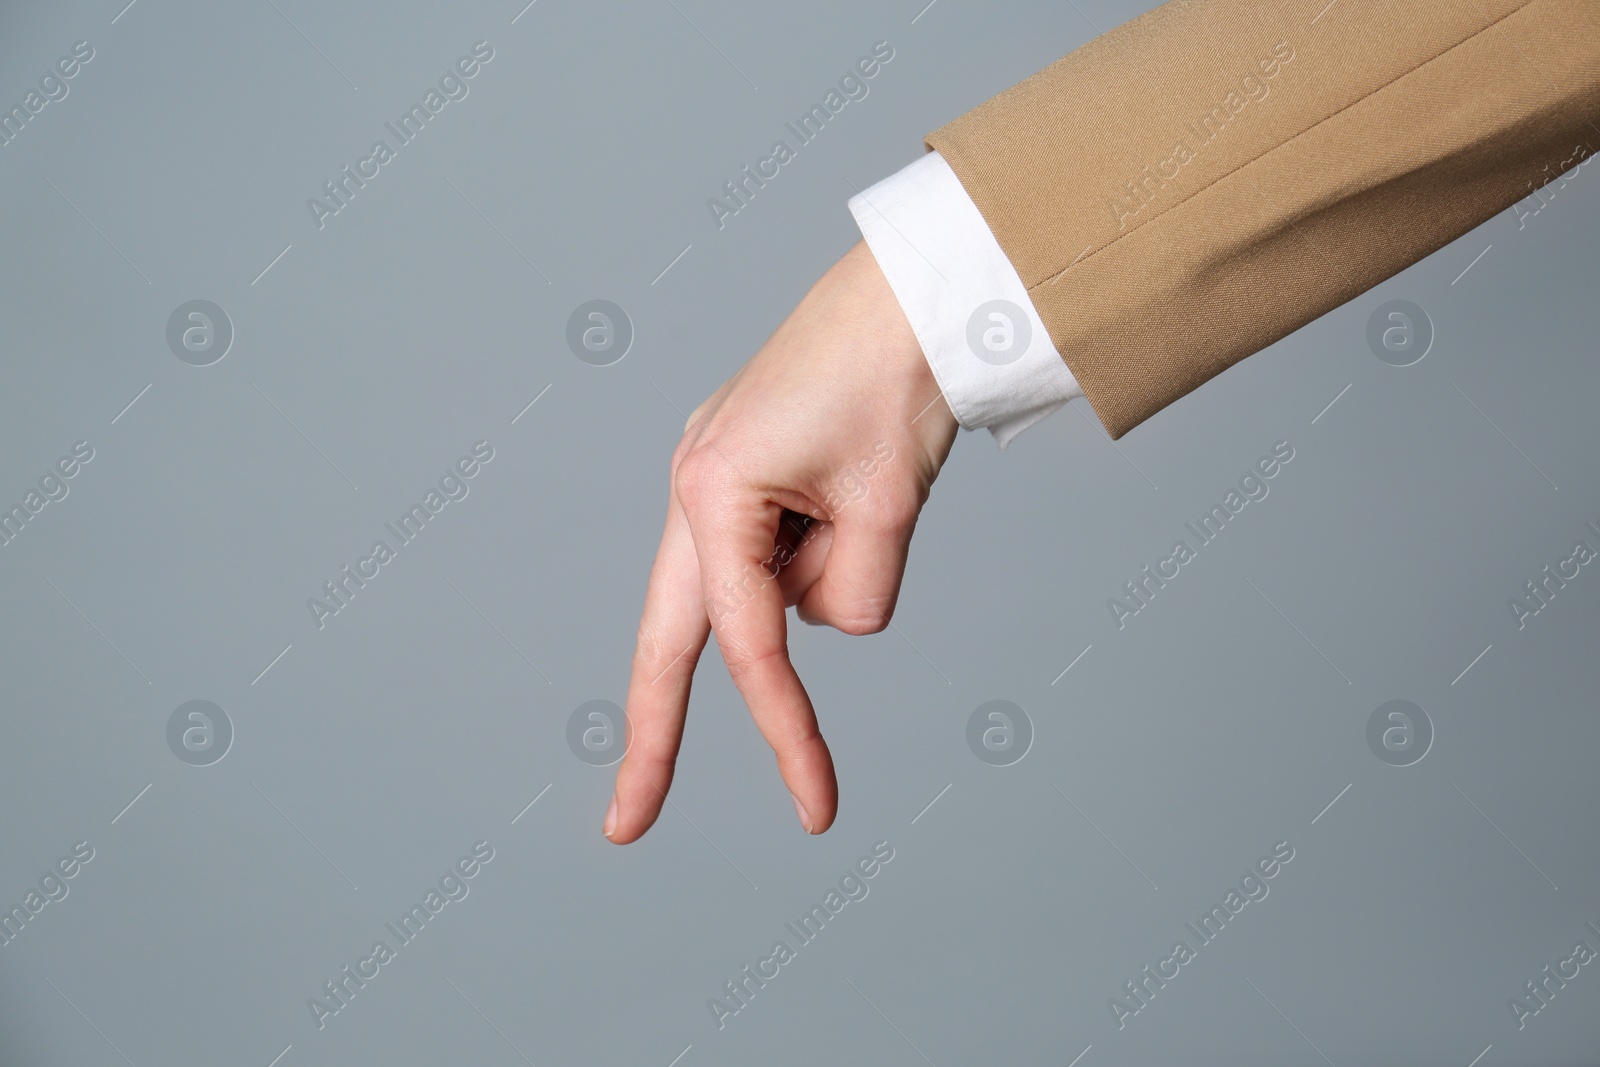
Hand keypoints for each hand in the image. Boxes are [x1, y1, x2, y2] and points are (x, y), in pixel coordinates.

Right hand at [604, 240, 959, 842]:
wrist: (911, 294)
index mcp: (714, 491)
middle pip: (671, 638)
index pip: (748, 645)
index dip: (787, 732)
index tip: (816, 805)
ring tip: (876, 484)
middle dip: (657, 733)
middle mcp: (695, 488)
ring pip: (772, 592)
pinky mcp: (745, 479)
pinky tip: (856, 482)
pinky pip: (788, 555)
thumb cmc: (893, 379)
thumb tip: (823, 620)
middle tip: (628, 826)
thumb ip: (852, 592)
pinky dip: (833, 543)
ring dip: (832, 567)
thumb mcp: (888, 506)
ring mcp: (713, 481)